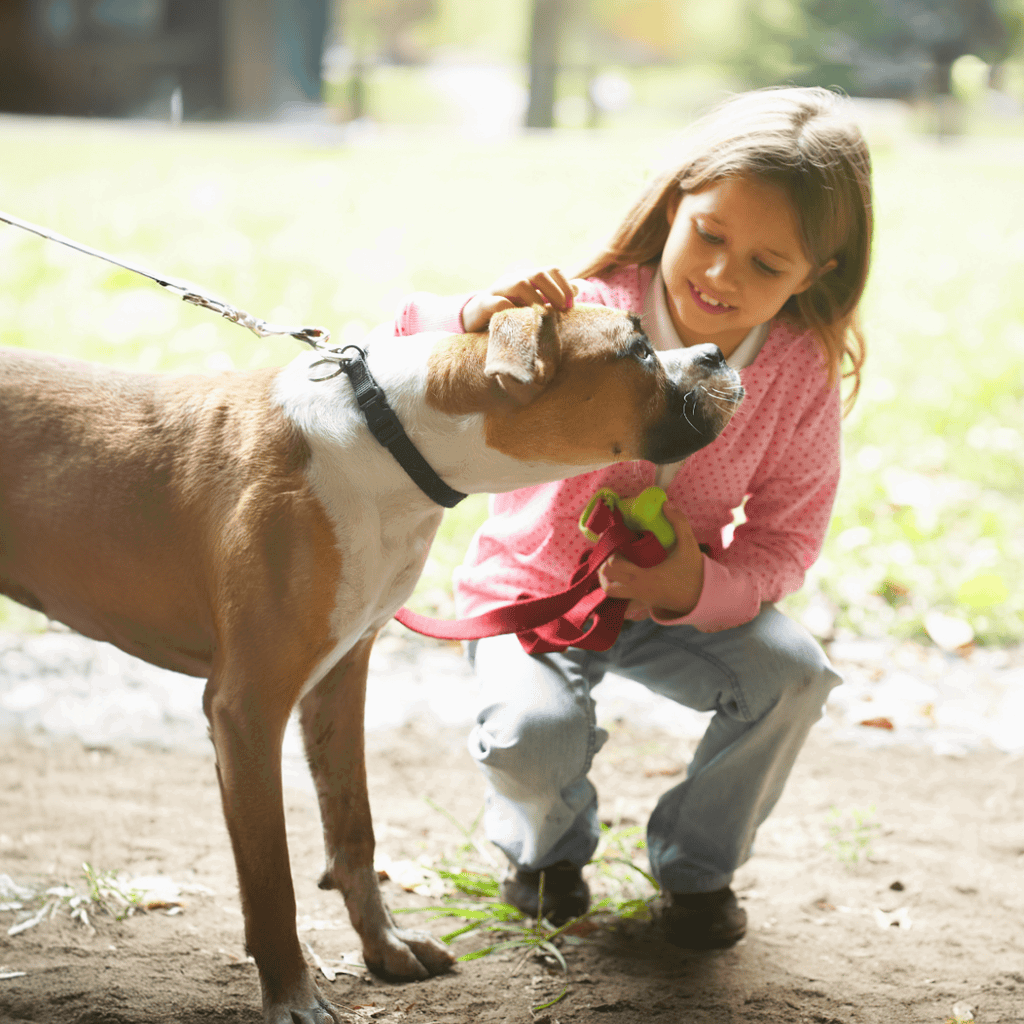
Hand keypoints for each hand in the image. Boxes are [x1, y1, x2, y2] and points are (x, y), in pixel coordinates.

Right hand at [462, 267, 579, 333]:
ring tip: (543, 315)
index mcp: (526, 278)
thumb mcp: (532, 302)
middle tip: (562, 310)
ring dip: (536, 299)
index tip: (571, 304)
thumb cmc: (508, 311)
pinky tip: (519, 320)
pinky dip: (510, 309)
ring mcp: (497, 290)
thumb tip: (577, 288)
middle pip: (538, 274)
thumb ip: (553, 296)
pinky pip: (497, 302)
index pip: (550, 271)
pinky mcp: (483, 304)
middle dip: (554, 291)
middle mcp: (513, 280)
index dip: (564, 284)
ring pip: (519, 283)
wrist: (474, 317)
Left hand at [597, 503, 704, 620]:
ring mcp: (639, 600)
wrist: (704, 597)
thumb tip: (666, 504)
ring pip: (612, 594)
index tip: (620, 545)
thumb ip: (679, 522)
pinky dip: (619, 589)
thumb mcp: (689, 544)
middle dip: (605, 568)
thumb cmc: (694, 572)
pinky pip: (622, 600)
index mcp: (644, 576)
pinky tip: (626, 577)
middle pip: (606, 583)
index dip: (611, 554)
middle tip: (616, 554)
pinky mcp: (643, 604)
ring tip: (619, 565)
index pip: (613, 567)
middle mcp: (638, 590)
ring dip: (609, 580)